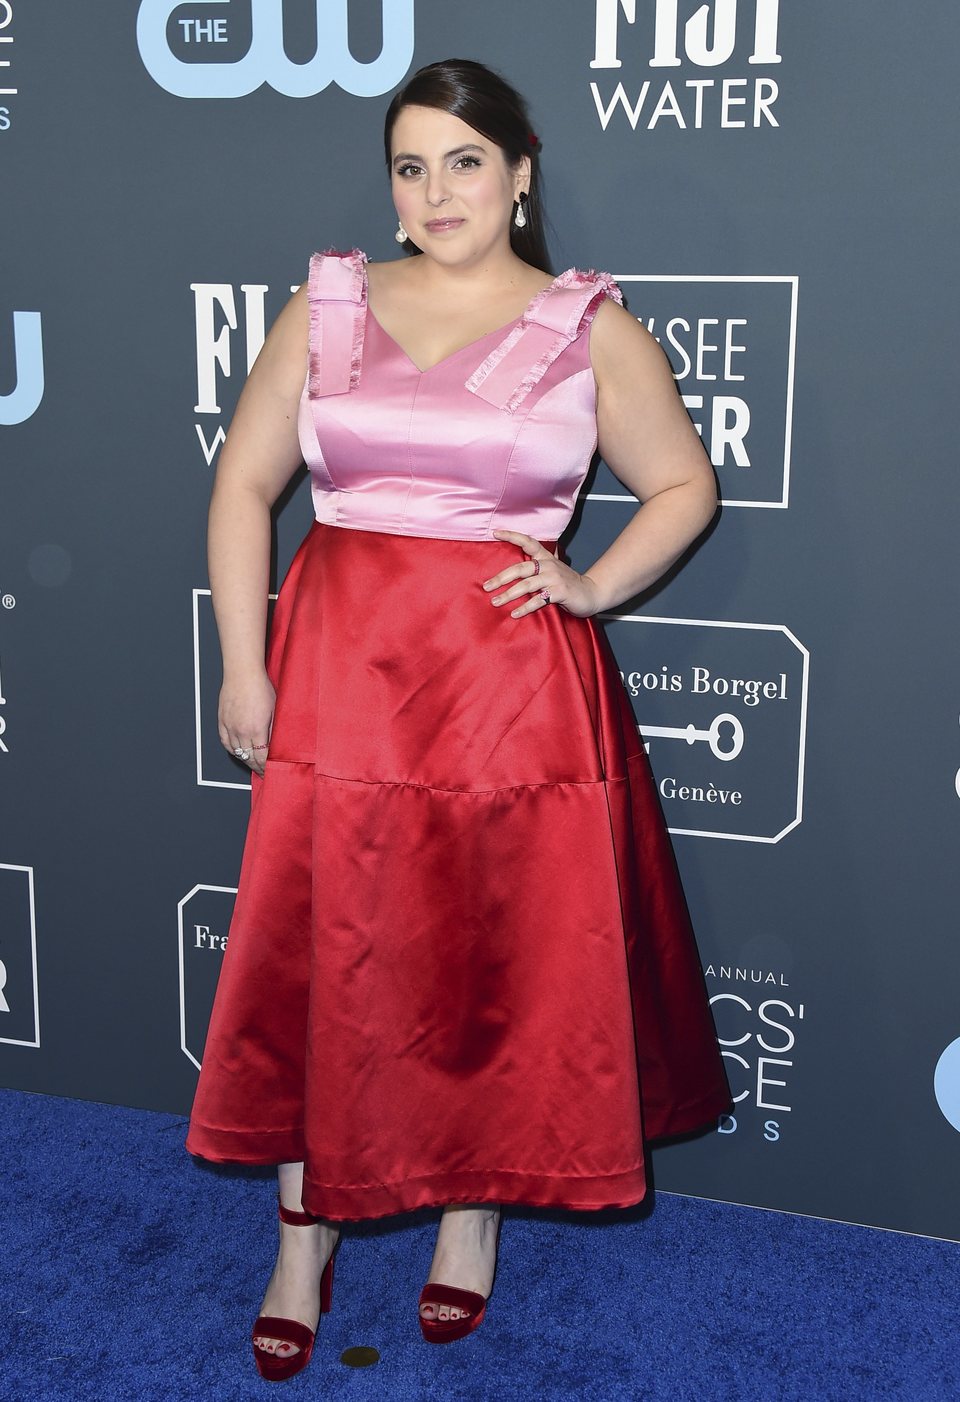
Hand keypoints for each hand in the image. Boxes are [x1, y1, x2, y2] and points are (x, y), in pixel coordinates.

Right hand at [218, 670, 275, 777]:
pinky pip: (226, 743)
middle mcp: (241, 731)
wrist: (242, 673)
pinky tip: (239, 753)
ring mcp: (230, 727)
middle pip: (249, 758)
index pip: (261, 757)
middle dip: (257, 767)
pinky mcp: (222, 722)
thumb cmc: (261, 687)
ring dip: (246, 760)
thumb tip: (277, 745)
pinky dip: (233, 750)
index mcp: (256, 729)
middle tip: (263, 773)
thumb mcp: (275, 710)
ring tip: (253, 764)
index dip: (266, 767)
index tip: (270, 772)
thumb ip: (275, 730)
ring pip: (237, 752)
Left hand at [483, 529, 600, 618]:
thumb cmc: (567, 583)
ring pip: (526, 585)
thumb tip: (513, 572)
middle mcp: (549, 566)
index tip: (495, 533)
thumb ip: (536, 568)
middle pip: (520, 568)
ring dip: (509, 595)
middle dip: (501, 578)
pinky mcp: (560, 592)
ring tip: (495, 602)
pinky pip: (538, 600)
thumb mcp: (552, 571)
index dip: (512, 536)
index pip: (528, 542)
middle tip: (486, 586)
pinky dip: (525, 608)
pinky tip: (514, 614)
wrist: (592, 593)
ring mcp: (555, 579)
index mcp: (546, 558)